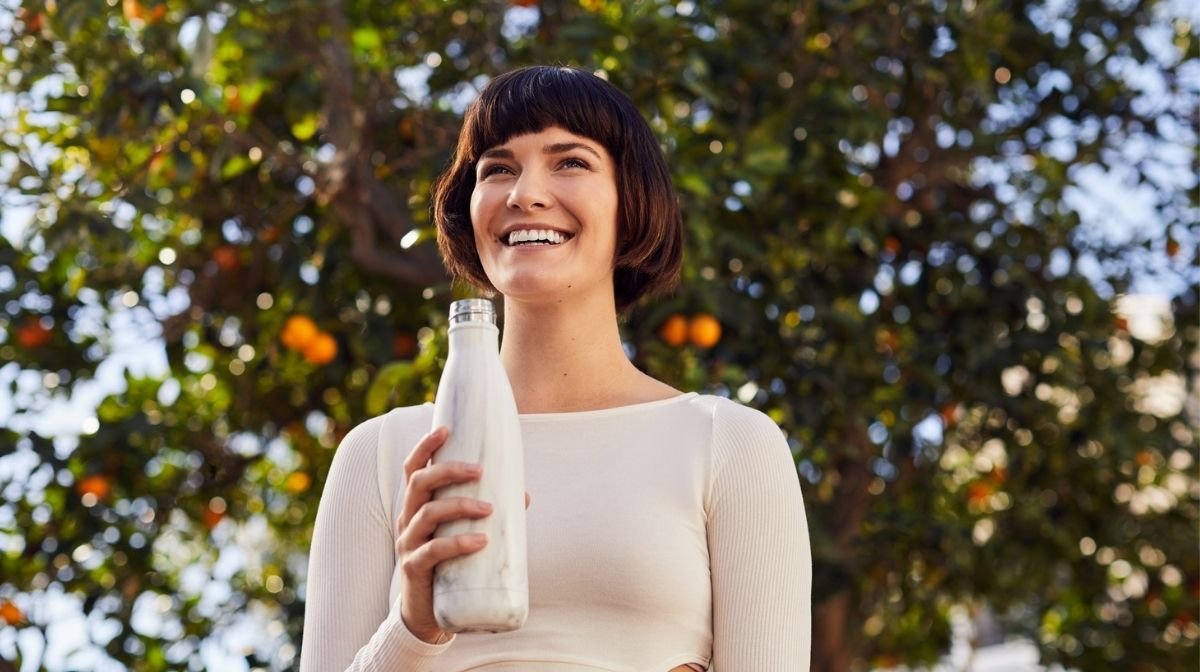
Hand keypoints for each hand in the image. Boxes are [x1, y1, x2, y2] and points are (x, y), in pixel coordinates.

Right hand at [394, 427, 531, 643]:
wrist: (427, 614)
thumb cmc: (448, 566)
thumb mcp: (462, 534)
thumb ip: (487, 514)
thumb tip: (524, 496)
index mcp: (416, 507)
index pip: (413, 469)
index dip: (425, 446)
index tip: (446, 428)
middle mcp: (407, 520)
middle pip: (419, 483)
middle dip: (448, 470)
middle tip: (479, 470)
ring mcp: (408, 544)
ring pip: (427, 513)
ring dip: (460, 505)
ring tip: (489, 508)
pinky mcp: (414, 569)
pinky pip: (433, 551)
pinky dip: (458, 543)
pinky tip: (481, 541)